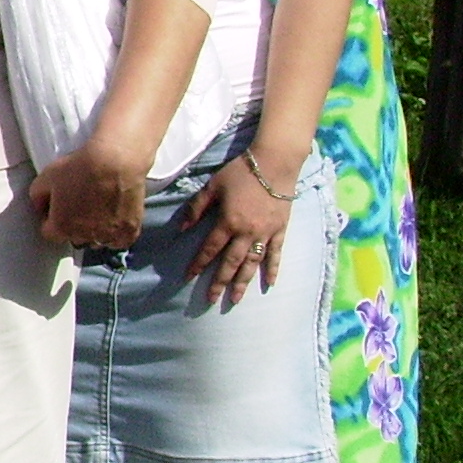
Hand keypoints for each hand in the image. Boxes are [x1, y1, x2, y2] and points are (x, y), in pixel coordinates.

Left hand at [30, 140, 147, 249]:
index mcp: (61, 228)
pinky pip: (119, 240)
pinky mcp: (129, 232)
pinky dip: (116, 232)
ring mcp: (109, 237)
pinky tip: (114, 215)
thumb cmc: (80, 167)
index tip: (58, 206)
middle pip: (74, 237)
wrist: (116, 160)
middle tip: (81, 203)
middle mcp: (85, 238)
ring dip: (95, 230)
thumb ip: (37, 198)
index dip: (51, 218)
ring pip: (97, 240)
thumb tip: (41, 208)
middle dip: (73, 224)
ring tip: (99, 207)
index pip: (49, 232)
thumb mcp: (45, 177)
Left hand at [181, 152, 297, 305]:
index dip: (198, 264)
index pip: (210, 249)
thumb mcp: (212, 186)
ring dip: (243, 282)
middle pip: (230, 263)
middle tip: (211, 300)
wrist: (274, 162)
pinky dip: (273, 269)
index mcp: (228, 222)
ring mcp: (265, 233)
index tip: (188, 278)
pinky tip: (270, 284)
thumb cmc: (240, 172)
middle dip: (219, 282)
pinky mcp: (280, 230)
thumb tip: (181, 228)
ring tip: (235, 299)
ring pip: (252, 263)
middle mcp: (247, 232)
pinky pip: (276, 254)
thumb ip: (197, 208)